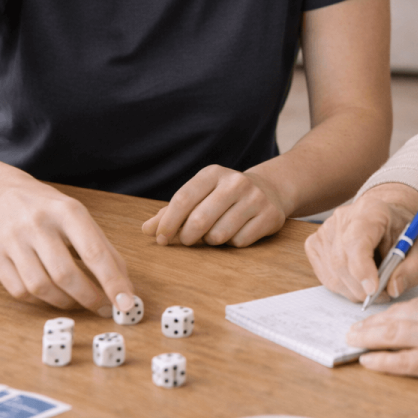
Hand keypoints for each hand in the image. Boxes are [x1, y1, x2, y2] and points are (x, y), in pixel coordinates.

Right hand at [0, 181, 135, 314]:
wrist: (1, 195)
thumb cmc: (50, 210)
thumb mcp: (79, 218)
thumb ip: (103, 249)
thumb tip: (124, 287)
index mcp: (67, 211)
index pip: (93, 252)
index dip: (112, 282)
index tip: (126, 304)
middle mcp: (37, 223)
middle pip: (65, 274)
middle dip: (89, 298)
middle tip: (104, 309)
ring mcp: (12, 240)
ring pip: (41, 287)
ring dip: (66, 302)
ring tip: (78, 300)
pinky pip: (21, 292)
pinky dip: (41, 300)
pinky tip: (52, 293)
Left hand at [141, 165, 287, 247]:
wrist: (269, 190)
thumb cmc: (223, 196)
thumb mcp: (199, 195)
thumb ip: (171, 212)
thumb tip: (147, 229)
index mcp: (213, 173)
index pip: (183, 199)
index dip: (168, 222)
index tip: (161, 238)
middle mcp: (235, 182)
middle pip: (199, 220)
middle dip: (187, 237)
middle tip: (187, 240)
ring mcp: (255, 199)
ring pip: (219, 235)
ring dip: (211, 241)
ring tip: (215, 232)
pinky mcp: (270, 216)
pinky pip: (239, 242)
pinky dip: (232, 243)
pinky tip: (236, 232)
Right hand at [304, 184, 417, 302]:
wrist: (384, 221)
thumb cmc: (400, 234)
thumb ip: (411, 269)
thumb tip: (392, 288)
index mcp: (371, 209)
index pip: (356, 239)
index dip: (362, 268)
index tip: (373, 289)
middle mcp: (342, 216)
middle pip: (342, 260)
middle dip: (362, 287)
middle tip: (382, 294)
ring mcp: (324, 229)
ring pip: (333, 273)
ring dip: (354, 290)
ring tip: (374, 285)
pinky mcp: (314, 243)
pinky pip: (325, 276)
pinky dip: (343, 286)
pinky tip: (358, 279)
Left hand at [347, 288, 417, 412]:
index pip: (408, 305)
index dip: (386, 313)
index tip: (373, 317)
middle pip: (393, 318)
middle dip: (369, 324)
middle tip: (352, 329)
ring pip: (392, 336)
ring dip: (368, 339)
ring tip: (352, 342)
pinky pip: (404, 361)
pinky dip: (383, 361)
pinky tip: (369, 361)